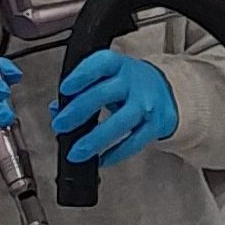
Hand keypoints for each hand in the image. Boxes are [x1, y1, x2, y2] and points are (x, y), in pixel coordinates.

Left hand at [51, 50, 177, 166]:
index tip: (65, 90)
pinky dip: (115, 154)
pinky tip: (100, 160)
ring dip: (94, 140)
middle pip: (103, 95)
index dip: (81, 76)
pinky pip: (133, 143)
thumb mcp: (108, 77)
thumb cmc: (129, 84)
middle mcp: (133, 82)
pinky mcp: (155, 125)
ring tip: (76, 152)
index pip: (100, 64)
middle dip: (78, 112)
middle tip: (60, 126)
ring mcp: (146, 104)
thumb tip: (57, 109)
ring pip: (119, 123)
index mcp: (118, 65)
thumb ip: (81, 90)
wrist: (168, 90)